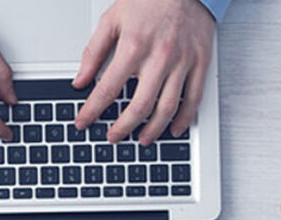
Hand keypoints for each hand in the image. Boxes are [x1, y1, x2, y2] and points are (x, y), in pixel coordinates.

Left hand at [73, 0, 214, 144]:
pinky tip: (173, 129)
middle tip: (112, 136)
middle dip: (122, 127)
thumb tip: (80, 80)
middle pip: (139, 106)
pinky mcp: (200, 63)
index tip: (83, 122)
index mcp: (133, 47)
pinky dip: (184, 118)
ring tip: (141, 139)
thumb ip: (94, 53)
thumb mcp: (112, 19)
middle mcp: (158, 58)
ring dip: (153, 129)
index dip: (92, 111)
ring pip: (167, 107)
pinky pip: (194, 98)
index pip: (107, 89)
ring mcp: (182, 62)